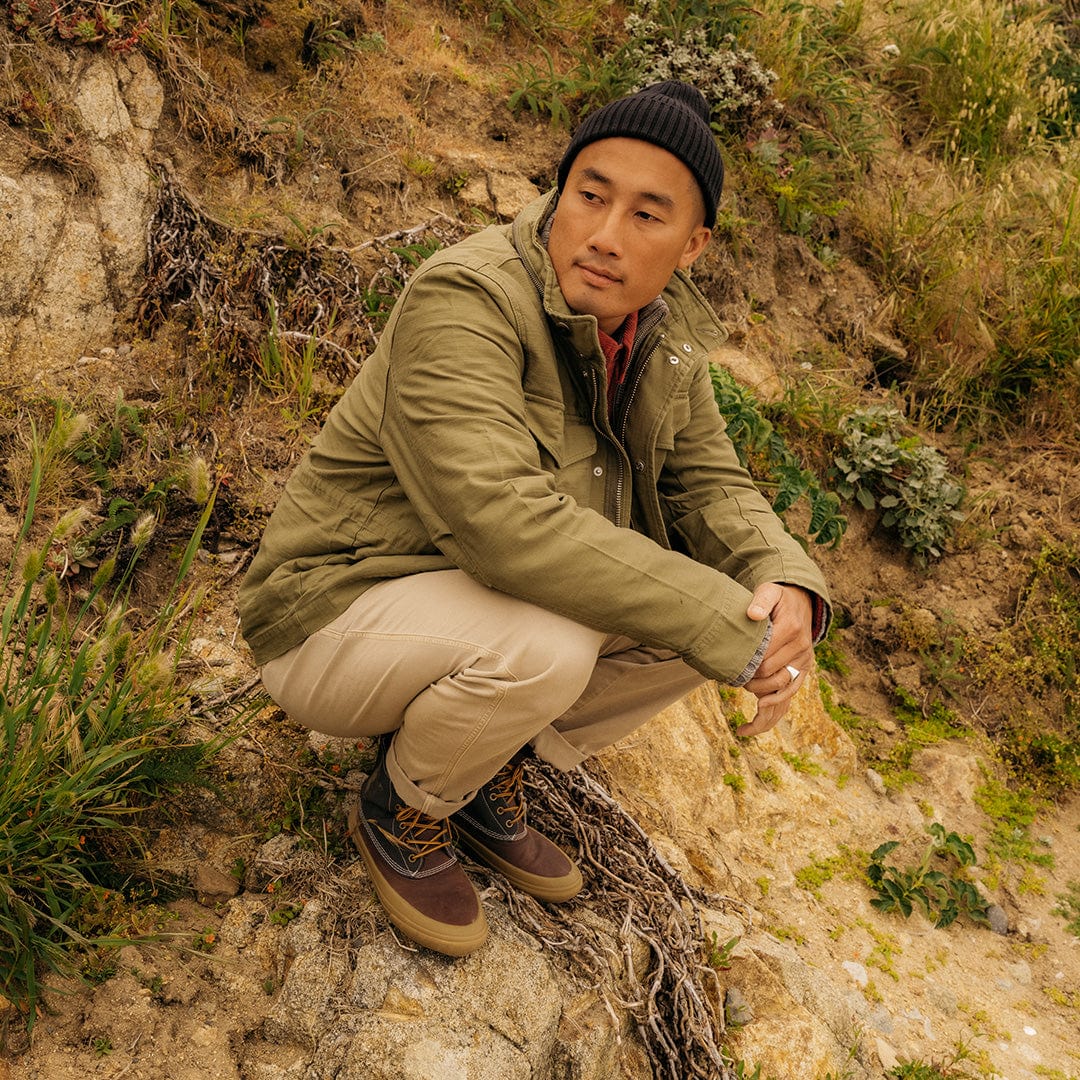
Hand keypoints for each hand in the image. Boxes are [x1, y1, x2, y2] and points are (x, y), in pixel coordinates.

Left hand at [735, 583, 813, 736]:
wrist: (801, 602)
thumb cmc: (778, 598)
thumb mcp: (770, 591)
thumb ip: (761, 600)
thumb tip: (753, 615)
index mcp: (791, 629)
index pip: (765, 655)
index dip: (746, 665)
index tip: (730, 666)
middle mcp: (801, 648)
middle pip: (771, 674)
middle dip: (749, 679)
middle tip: (731, 678)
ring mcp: (804, 661)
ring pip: (782, 689)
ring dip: (760, 696)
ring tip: (741, 697)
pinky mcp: (803, 671)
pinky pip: (791, 694)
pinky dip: (775, 707)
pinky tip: (757, 715)